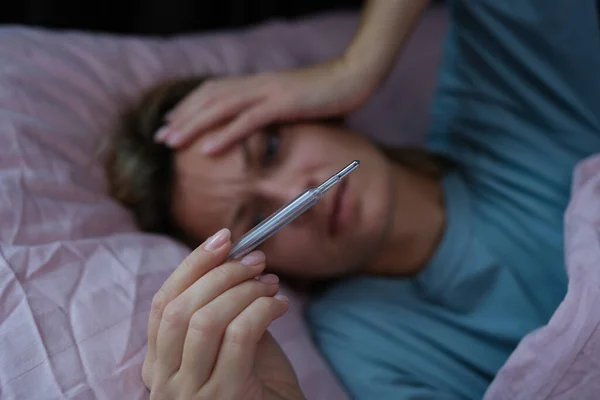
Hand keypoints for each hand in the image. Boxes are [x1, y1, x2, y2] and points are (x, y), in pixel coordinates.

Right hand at [142, 228, 304, 399]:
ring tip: (270, 284)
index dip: (193, 265)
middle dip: (220, 273)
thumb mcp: (231, 341)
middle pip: (180, 308)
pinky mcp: (225, 398)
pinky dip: (262, 309)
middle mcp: (164, 383)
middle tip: (255, 260)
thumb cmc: (259, 385)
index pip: (163, 303)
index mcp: (159, 365)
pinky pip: (239, 335)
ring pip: (205, 320)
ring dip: (243, 290)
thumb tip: (235, 255)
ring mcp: (191, 394)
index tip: (224, 238)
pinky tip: (280, 306)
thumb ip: (223, 307)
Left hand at [156, 58, 373, 152]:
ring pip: (220, 109)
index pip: (215, 92)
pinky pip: (247, 121)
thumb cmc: (328, 92)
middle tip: (160, 137)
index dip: (191, 106)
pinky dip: (225, 136)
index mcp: (258, 83)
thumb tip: (262, 124)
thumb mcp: (294, 101)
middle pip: (210, 99)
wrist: (355, 75)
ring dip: (193, 126)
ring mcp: (268, 92)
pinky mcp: (283, 104)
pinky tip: (207, 150)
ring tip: (172, 144)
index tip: (173, 123)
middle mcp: (257, 84)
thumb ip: (274, 109)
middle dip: (183, 118)